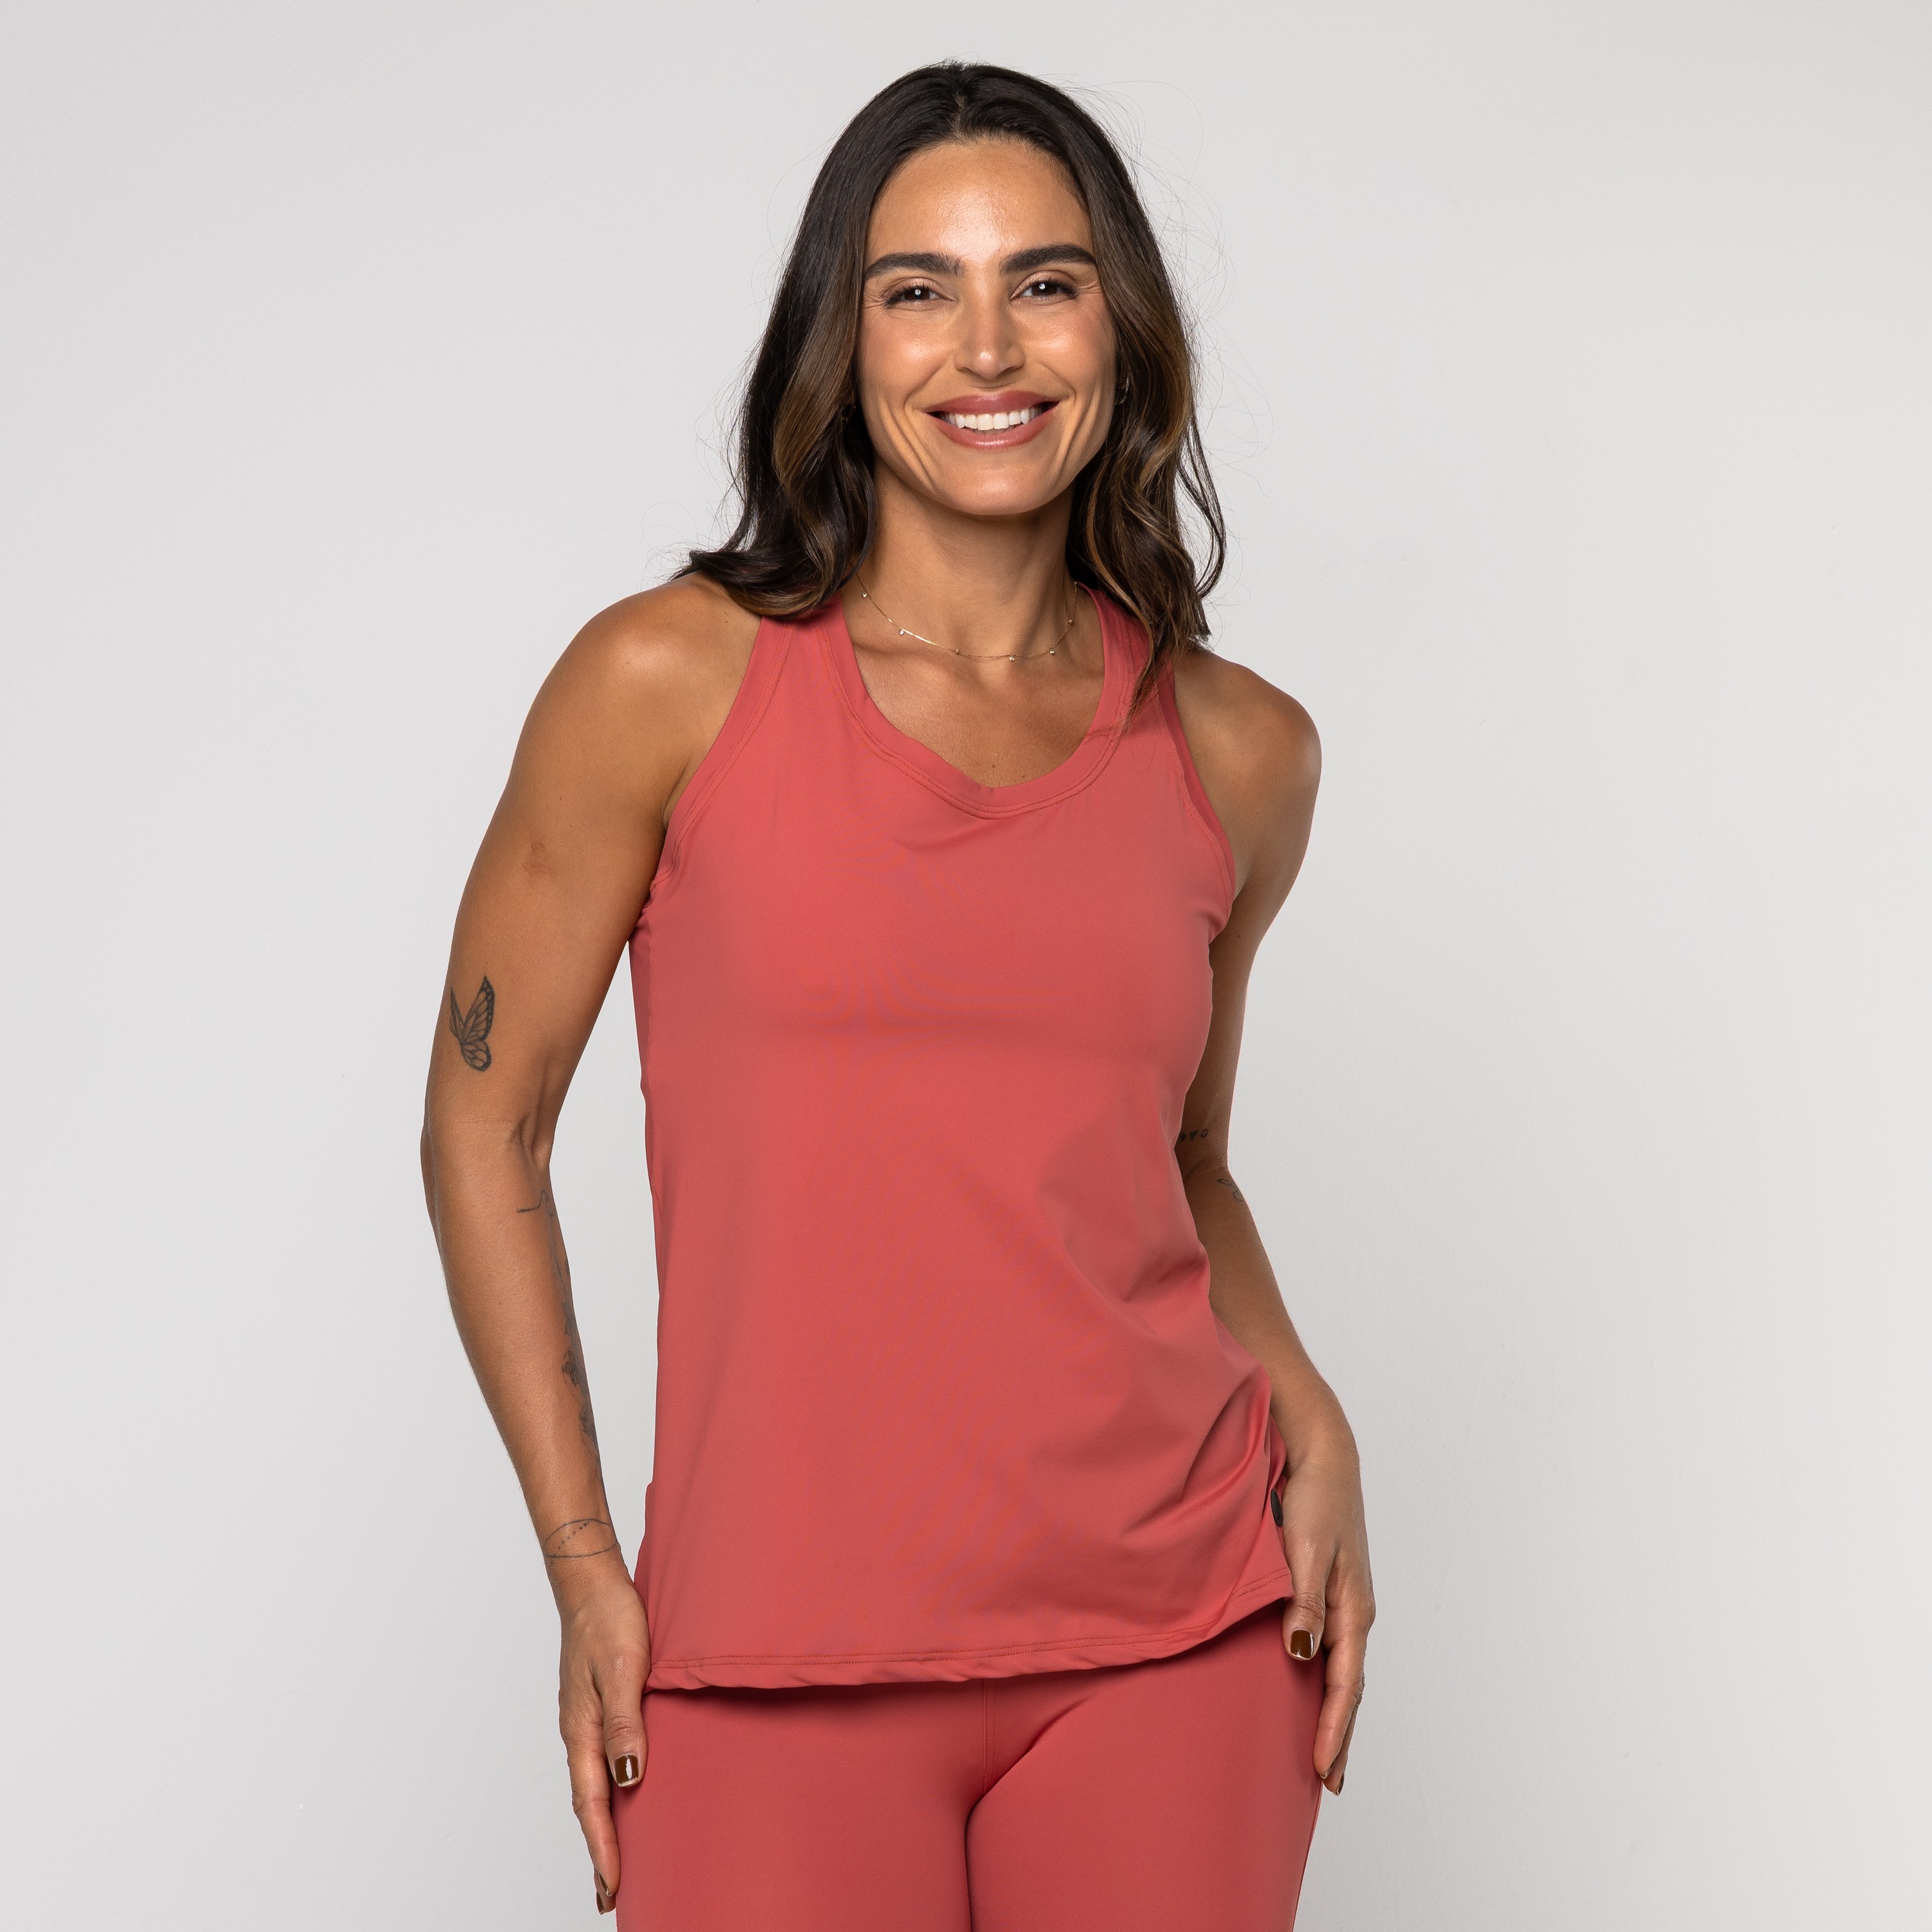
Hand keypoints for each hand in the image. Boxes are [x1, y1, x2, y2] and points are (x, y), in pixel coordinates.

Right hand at [556, 1564, 651, 1912]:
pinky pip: (600, 1762)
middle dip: (599, 1851)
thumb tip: (629, 1777)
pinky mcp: (597, 1709)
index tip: (613, 1887)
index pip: (591, 1804)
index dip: (603, 1848)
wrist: (594, 1585)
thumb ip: (624, 1721)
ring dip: (603, 1826)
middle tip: (611, 1896)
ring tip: (617, 1863)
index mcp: (581, 1731)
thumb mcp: (622, 1668)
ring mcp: (585, 1722)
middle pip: (587, 1805)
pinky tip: (623, 1798)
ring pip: (593, 1786)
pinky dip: (609, 1793)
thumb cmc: (610, 1621)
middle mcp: (579, 1734)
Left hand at [1276, 1441, 1373, 1794]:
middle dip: (1339, 1735)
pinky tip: (1312, 1687)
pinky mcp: (1329, 1589)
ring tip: (1323, 1752)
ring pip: (1341, 1670)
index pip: (1345, 1686)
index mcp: (1354, 1609)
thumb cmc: (1317, 1497)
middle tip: (1328, 1783)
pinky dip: (1325, 1679)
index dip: (1332, 1730)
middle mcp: (1354, 1612)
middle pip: (1349, 1687)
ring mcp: (1344, 1602)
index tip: (1319, 1770)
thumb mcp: (1308, 1548)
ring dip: (1334, 1712)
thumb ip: (1304, 1600)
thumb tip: (1301, 1653)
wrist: (1324, 1454)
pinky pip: (1330, 1647)